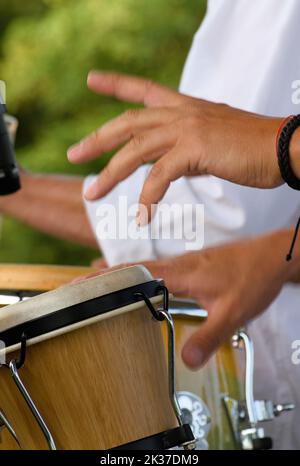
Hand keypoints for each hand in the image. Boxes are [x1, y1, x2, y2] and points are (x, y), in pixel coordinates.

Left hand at [68, 71, 282, 223]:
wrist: (284, 148)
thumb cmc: (253, 148)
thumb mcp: (213, 144)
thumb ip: (187, 152)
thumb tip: (170, 167)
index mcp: (186, 108)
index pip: (144, 90)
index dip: (116, 84)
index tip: (93, 80)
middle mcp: (182, 113)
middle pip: (128, 122)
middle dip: (98, 139)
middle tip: (74, 154)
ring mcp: (188, 128)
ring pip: (136, 149)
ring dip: (111, 174)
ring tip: (92, 195)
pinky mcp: (196, 148)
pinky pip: (160, 175)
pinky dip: (148, 198)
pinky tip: (142, 216)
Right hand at [93, 230, 294, 368]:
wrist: (273, 257)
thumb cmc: (254, 276)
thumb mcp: (232, 312)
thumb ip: (208, 336)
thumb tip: (186, 359)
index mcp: (182, 272)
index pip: (135, 273)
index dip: (107, 279)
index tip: (83, 282)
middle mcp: (180, 264)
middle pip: (133, 267)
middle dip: (104, 276)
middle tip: (79, 285)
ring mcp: (186, 263)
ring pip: (145, 267)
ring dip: (120, 274)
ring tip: (99, 284)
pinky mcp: (194, 266)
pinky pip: (159, 269)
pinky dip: (140, 274)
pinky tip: (140, 282)